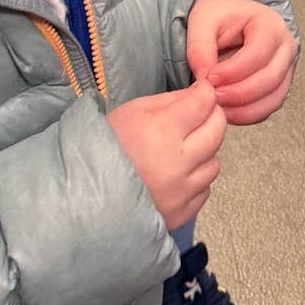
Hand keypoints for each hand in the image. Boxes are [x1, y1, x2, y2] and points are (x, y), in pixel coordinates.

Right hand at [107, 80, 226, 230]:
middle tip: (199, 116)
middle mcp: (179, 162)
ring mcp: (182, 191)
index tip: (202, 91)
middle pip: (217, 131)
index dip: (206, 92)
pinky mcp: (183, 213)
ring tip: (181, 151)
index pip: (204, 103)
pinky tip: (175, 175)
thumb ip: (170, 100)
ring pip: (214, 163)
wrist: (86, 195)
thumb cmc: (106, 146)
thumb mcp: (133, 111)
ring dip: (203, 153)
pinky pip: (204, 190)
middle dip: (212, 117)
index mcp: (163, 130)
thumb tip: (201, 93)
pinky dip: (195, 180)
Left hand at [186, 0, 295, 125]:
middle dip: (238, 93)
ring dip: (243, 109)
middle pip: (270, 79)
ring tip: (217, 107)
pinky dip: (247, 115)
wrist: (227, 21)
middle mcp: (285, 47)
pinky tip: (226, 112)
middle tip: (212, 97)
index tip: (209, 79)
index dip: (233, 71)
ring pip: (273, 99)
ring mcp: (285, 69)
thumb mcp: (203, 21)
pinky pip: (268, 108)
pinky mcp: (278, 87)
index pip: (258, 54)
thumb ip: (200, 47)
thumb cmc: (220, 16)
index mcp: (270, 24)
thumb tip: (204, 79)